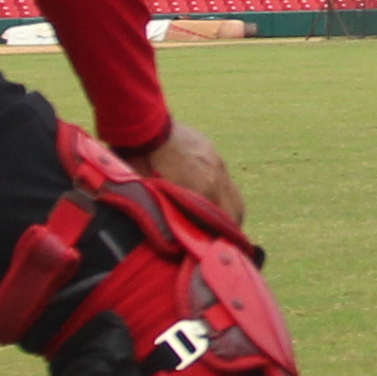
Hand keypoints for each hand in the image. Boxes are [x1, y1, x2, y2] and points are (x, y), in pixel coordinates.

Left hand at [133, 120, 249, 242]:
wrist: (143, 124)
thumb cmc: (141, 162)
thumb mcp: (151, 195)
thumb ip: (169, 214)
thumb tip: (174, 236)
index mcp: (203, 189)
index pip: (222, 224)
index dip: (222, 240)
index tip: (218, 250)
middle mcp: (216, 176)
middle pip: (235, 211)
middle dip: (231, 229)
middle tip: (222, 242)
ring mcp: (217, 162)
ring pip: (234, 195)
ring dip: (230, 211)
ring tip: (220, 223)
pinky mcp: (212, 151)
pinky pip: (224, 178)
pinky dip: (221, 192)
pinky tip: (209, 196)